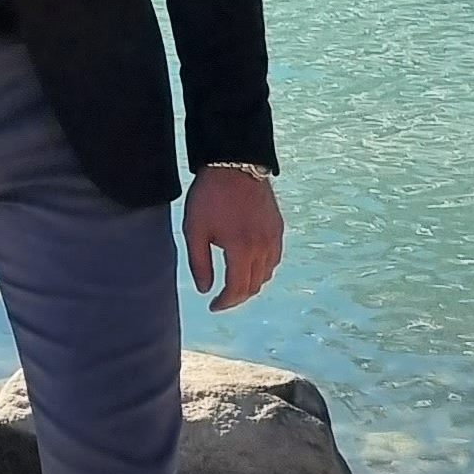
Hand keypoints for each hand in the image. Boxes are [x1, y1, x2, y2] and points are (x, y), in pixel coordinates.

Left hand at [184, 168, 283, 310]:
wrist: (234, 166)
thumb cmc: (209, 197)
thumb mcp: (194, 230)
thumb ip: (199, 263)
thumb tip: (205, 290)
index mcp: (241, 249)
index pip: (237, 289)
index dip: (225, 303)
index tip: (213, 306)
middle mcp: (263, 248)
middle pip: (254, 285)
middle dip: (237, 296)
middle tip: (221, 298)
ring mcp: (274, 238)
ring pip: (266, 274)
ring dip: (251, 284)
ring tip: (233, 283)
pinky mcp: (278, 229)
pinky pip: (274, 259)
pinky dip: (262, 269)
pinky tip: (248, 265)